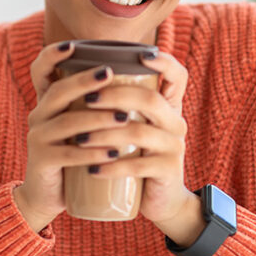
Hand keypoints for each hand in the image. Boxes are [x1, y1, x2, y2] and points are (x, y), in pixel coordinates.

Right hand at [17, 41, 129, 230]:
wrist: (48, 196)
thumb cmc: (73, 156)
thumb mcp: (79, 126)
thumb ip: (94, 104)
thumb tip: (133, 77)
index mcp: (47, 103)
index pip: (40, 71)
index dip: (51, 56)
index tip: (72, 45)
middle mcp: (38, 116)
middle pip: (58, 92)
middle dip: (84, 81)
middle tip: (110, 73)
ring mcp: (37, 138)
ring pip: (67, 123)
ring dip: (97, 119)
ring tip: (124, 118)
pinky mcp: (41, 161)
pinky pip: (67, 154)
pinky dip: (92, 153)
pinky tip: (112, 153)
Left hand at [79, 50, 192, 223]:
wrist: (158, 200)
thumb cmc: (137, 157)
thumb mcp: (133, 128)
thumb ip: (120, 105)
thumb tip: (83, 76)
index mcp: (168, 107)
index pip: (178, 75)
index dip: (164, 62)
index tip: (139, 55)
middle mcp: (176, 122)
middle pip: (149, 99)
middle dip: (114, 95)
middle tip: (86, 99)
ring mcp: (174, 147)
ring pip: (139, 132)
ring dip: (104, 133)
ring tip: (78, 139)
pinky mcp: (168, 171)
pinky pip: (138, 166)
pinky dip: (112, 166)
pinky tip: (93, 169)